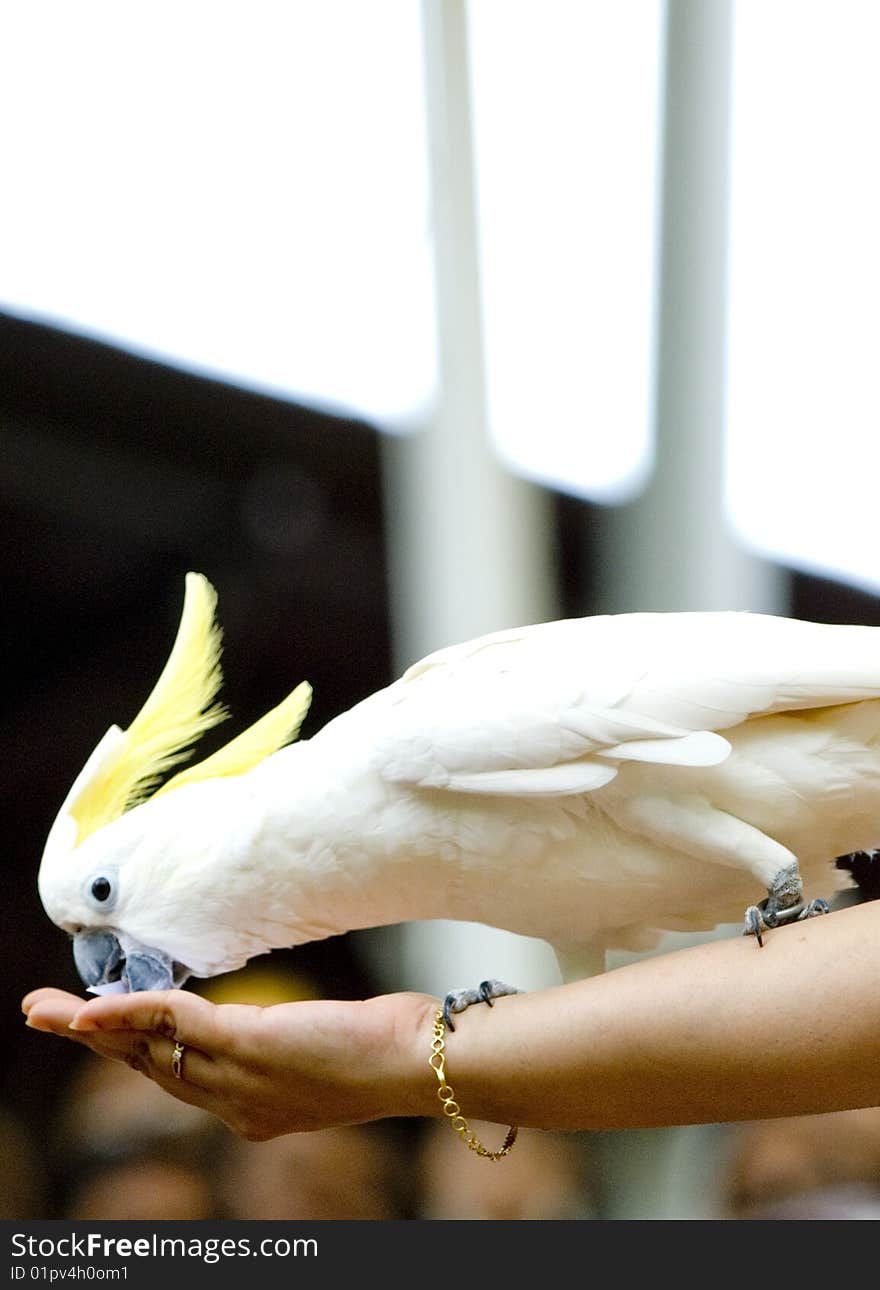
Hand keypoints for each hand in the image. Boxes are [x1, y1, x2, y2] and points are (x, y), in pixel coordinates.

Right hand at [22, 986, 436, 1139]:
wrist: (419, 1064)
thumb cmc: (383, 1048)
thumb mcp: (317, 1048)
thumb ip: (275, 1043)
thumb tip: (255, 1022)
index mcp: (247, 1109)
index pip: (171, 1078)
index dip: (127, 1051)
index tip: (93, 1028)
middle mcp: (233, 1103)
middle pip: (145, 1068)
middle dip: (91, 1042)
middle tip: (43, 1015)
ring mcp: (237, 1076)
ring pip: (148, 1048)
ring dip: (92, 1026)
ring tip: (46, 1010)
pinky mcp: (247, 1044)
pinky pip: (174, 1023)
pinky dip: (129, 1011)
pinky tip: (95, 1005)